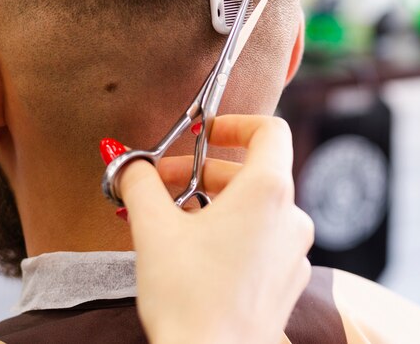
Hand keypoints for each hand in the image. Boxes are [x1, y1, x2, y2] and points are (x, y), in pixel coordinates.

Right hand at [118, 115, 313, 343]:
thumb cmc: (189, 298)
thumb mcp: (153, 228)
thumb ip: (139, 182)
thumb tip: (126, 161)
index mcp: (269, 191)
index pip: (269, 130)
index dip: (235, 123)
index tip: (202, 133)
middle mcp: (291, 217)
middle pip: (250, 170)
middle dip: (200, 171)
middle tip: (160, 184)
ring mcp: (293, 251)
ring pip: (253, 206)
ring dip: (210, 201)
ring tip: (170, 218)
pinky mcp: (285, 280)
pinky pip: (260, 237)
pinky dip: (229, 230)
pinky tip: (194, 249)